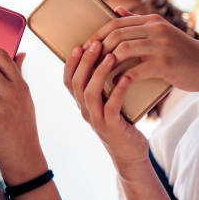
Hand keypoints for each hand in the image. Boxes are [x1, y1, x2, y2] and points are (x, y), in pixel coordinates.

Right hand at [64, 41, 147, 172]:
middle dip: (84, 62)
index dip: (71, 63)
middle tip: (95, 44)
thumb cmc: (121, 123)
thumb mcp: (106, 103)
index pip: (68, 80)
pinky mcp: (112, 128)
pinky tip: (125, 78)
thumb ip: (102, 86)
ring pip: (90, 94)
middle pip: (77, 83)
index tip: (79, 45)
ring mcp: (97, 120)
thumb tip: (108, 56)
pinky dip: (118, 91)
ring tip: (110, 56)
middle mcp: (85, 111)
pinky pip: (111, 108)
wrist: (130, 155)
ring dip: (99, 73)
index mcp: (82, 104)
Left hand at [83, 7, 198, 90]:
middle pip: (116, 34)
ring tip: (98, 72)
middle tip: (88, 61)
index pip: (116, 22)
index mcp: (152, 21)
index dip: (98, 34)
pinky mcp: (165, 65)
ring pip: (123, 50)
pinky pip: (135, 70)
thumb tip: (114, 9)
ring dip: (106, 62)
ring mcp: (160, 46)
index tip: (87, 46)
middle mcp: (155, 29)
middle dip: (98, 48)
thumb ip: (137, 22)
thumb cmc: (181, 52)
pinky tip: (114, 84)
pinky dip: (121, 77)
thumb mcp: (160, 32)